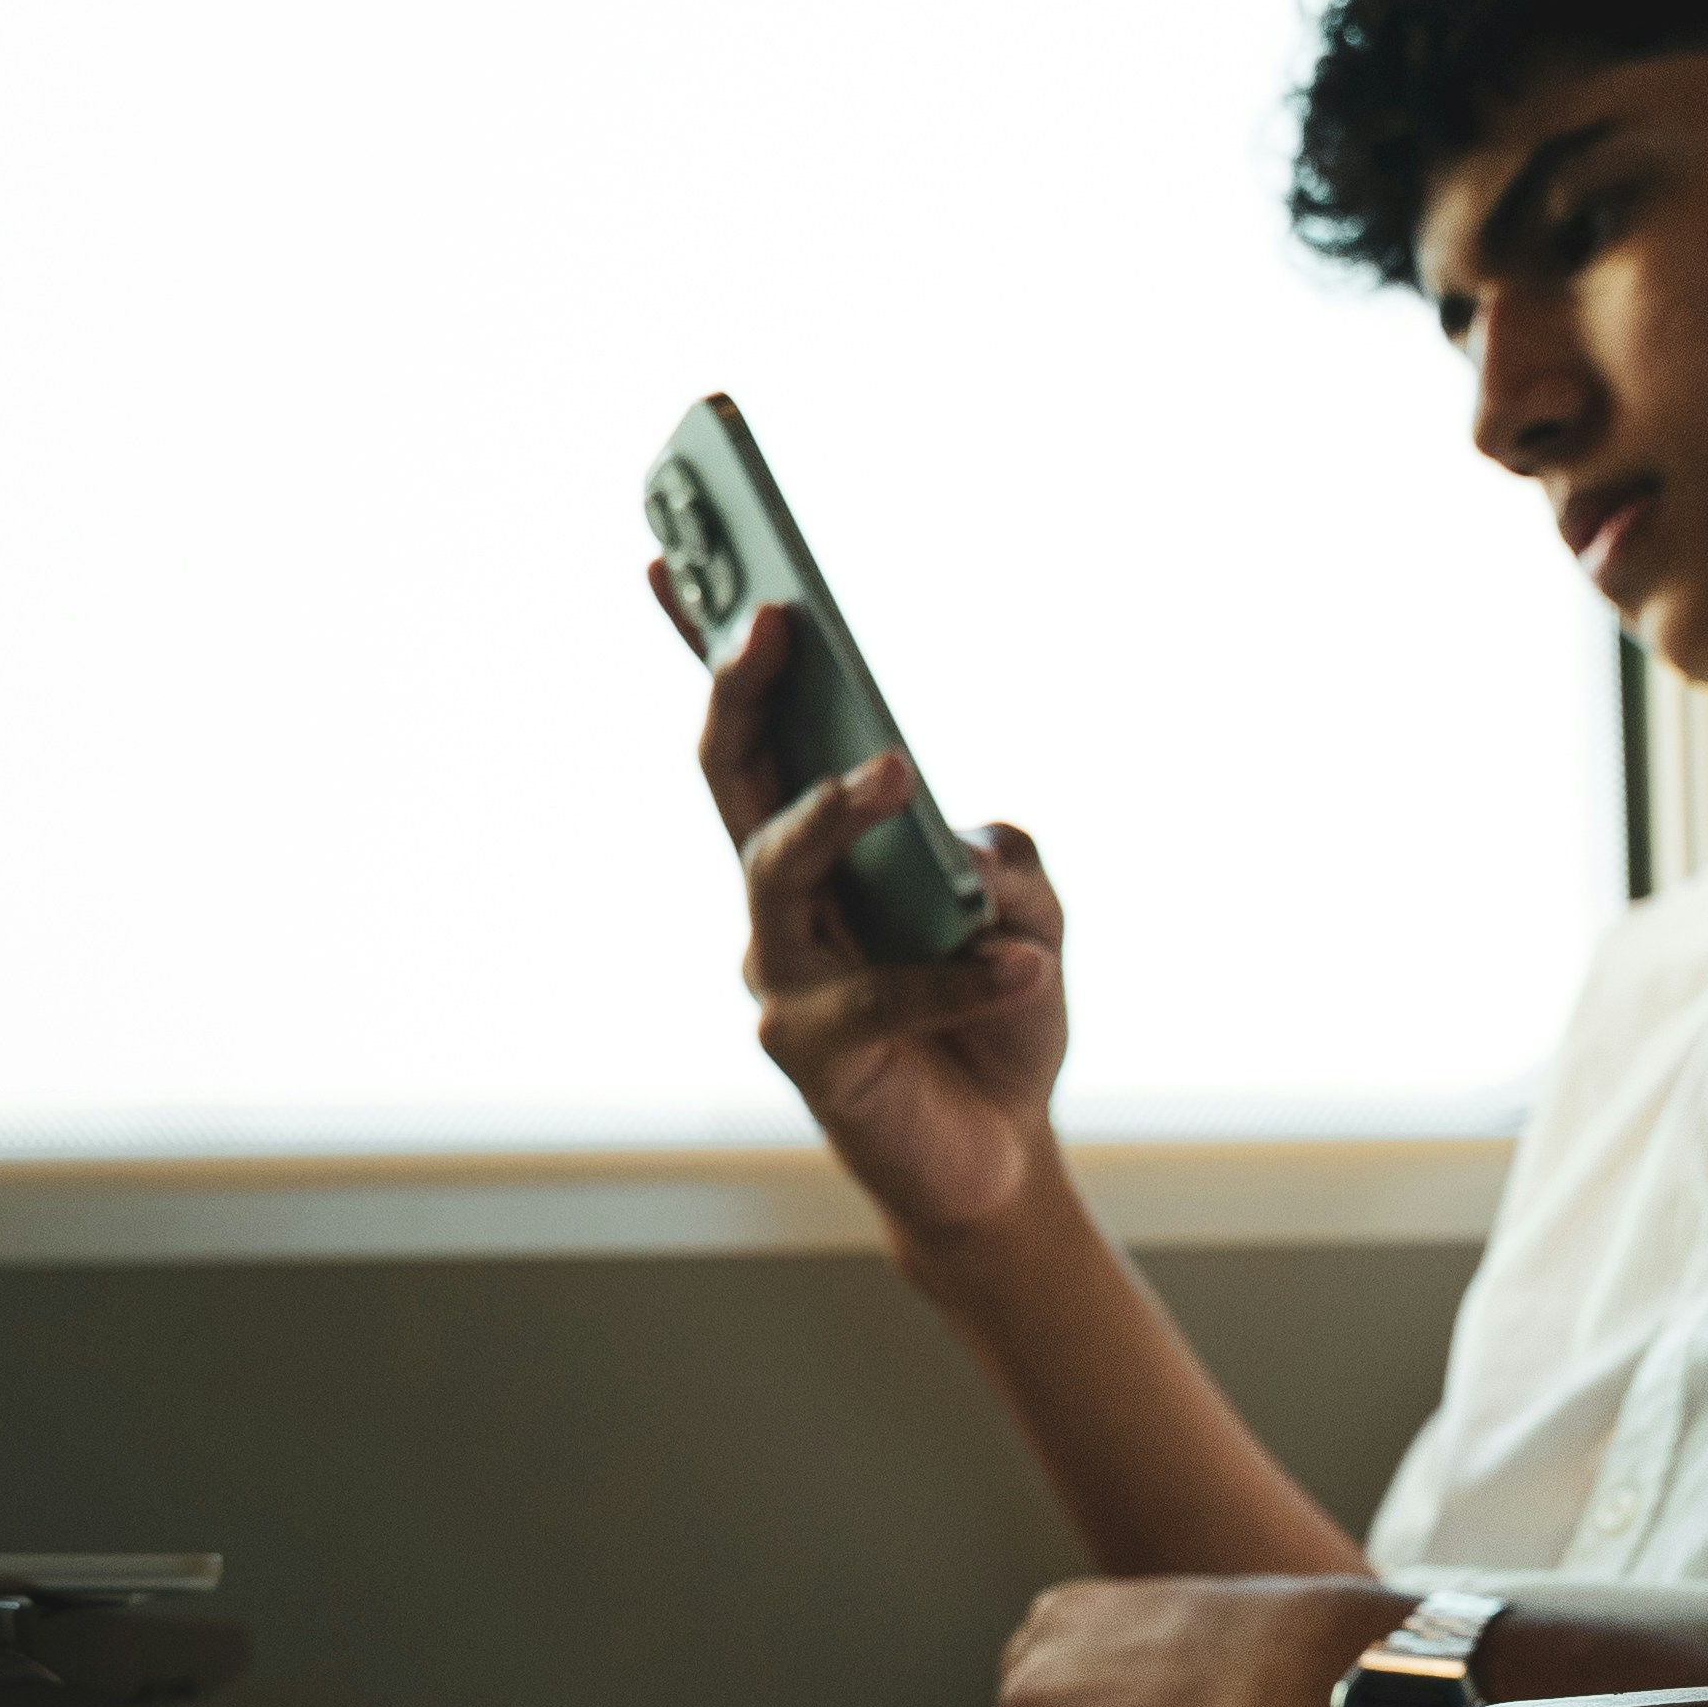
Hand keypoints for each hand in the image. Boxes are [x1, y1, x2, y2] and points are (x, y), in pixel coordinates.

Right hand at [660, 576, 1068, 1243]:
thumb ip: (1005, 859)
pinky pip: (883, 994)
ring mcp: (784, 977)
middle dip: (741, 689)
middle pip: (734, 777)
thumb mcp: (1029, 912)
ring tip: (897, 771)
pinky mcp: (815, 1055)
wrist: (995, 1158)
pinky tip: (1024, 965)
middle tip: (773, 617)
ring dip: (831, 810)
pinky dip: (962, 976)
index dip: (706, 644)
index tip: (678, 548)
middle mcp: (778, 903)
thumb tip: (965, 842)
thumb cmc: (995, 1015)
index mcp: (816, 848)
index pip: (754, 734)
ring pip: (775, 871)